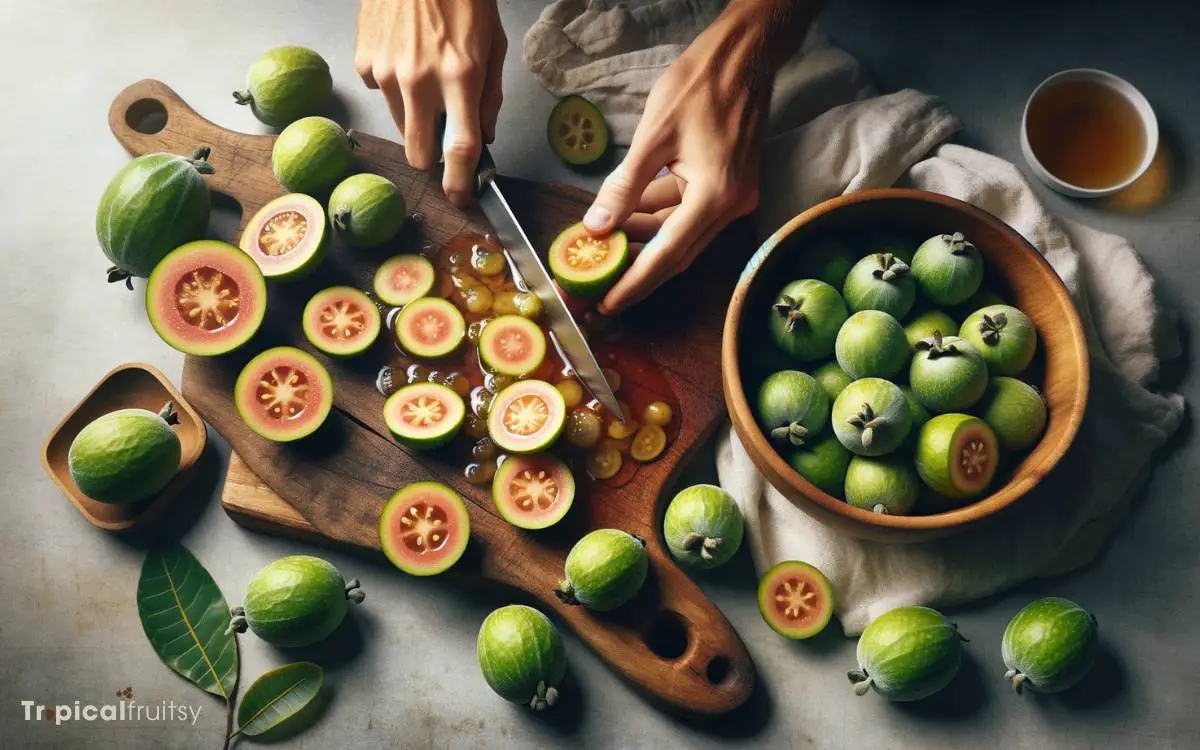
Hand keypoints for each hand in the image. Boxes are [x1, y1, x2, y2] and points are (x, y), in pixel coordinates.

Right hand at [355, 0, 506, 206]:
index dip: (462, 182)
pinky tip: (407, 59)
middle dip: (434, 159)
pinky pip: (383, 94)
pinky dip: (396, 89)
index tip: (463, 197)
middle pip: (420, 154)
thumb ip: (490, 97)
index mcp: (460, 76)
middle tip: (445, 140)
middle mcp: (420, 79)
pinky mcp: (365, 63)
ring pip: (402, 127)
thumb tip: (485, 136)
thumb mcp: (493, 44)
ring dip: (417, 119)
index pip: (461, 148)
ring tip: (429, 81)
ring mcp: (387, 72)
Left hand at [583, 0, 820, 312]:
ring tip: (602, 247)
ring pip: (680, 232)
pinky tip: (626, 217)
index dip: (635, 282)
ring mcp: (733, 196)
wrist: (745, 55)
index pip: (668, 254)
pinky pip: (688, 212)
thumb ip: (624, 187)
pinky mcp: (729, 185)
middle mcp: (731, 205)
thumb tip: (596, 227)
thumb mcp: (653, 136)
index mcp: (716, 196)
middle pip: (676, 252)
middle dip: (635, 269)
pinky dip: (658, 216)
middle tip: (597, 284)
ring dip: (643, 240)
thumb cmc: (701, 85)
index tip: (608, 304)